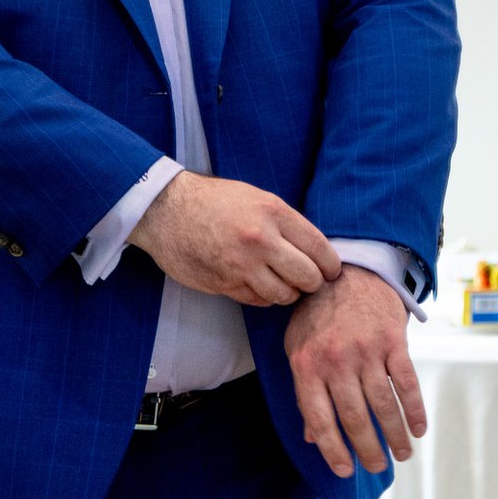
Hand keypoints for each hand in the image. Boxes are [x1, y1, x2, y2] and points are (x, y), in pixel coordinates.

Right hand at [126, 172, 343, 306]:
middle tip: (308, 280)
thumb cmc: (214, 201)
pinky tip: (257, 283)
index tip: (330, 270)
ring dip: (288, 293)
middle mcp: (261, 240)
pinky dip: (263, 297)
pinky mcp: (224, 284)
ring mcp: (242, 265)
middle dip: (313, 283)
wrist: (166, 210)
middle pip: (308, 278)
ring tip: (282, 283)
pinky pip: (258, 300)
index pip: (320, 249)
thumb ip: (286, 223)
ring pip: (284, 295)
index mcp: (274, 213)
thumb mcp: (257, 198)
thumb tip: (316, 250)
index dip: (331, 265)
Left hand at [285, 266, 427, 478]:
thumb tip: (312, 437)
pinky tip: (419, 428)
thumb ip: (305, 392)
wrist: (349, 271)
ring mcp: (366, 350)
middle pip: (355, 417)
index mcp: (308, 365)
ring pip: (383, 404)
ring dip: (394, 435)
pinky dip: (415, 409)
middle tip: (376, 467)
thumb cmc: (318, 314)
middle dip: (367, 449)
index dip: (332, 449)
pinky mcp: (393, 341)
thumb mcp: (298, 349)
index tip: (344, 471)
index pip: (320, 419)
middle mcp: (336, 360)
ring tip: (401, 455)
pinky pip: (406, 382)